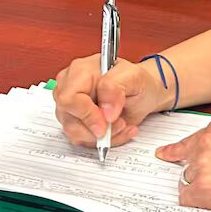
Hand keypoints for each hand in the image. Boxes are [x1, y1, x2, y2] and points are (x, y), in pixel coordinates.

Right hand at [54, 55, 174, 147]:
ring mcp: (70, 107)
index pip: (69, 99)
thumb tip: (105, 112)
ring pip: (75, 133)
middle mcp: (70, 89)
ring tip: (123, 124)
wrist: (141, 92)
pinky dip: (105, 140)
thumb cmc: (135, 81)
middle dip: (98, 129)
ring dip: (104, 136)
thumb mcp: (133, 77)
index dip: (87, 115)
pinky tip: (118, 130)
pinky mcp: (75, 123)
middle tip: (121, 123)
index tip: (107, 122)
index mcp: (79, 71)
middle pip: (69, 119)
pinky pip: (83, 140)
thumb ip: (114, 89)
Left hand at [157, 121, 210, 211]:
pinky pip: (188, 201)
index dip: (177, 151)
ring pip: (186, 184)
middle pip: (187, 164)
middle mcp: (207, 145)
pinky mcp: (202, 191)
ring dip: (201, 192)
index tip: (164, 154)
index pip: (188, 141)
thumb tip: (209, 159)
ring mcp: (202, 168)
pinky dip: (201, 207)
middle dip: (199, 176)